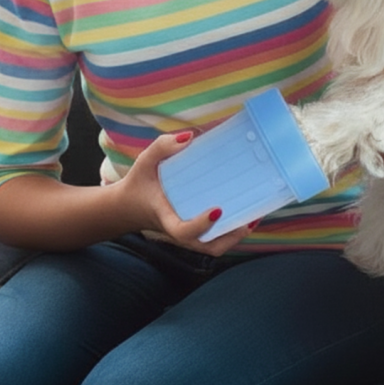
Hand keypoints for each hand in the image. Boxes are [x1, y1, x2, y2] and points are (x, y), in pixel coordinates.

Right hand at [119, 132, 252, 256]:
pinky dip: (231, 233)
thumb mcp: (144, 162)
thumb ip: (162, 147)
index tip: (218, 209)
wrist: (130, 206)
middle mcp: (178, 231)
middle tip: (249, 218)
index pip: (183, 231)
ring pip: (214, 247)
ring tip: (253, 216)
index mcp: (165, 217)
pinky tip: (246, 215)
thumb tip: (189, 137)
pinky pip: (214, 241)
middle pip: (206, 247)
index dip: (201, 225)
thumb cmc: (139, 183)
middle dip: (230, 237)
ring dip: (235, 237)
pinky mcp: (194, 233)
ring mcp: (187, 235)